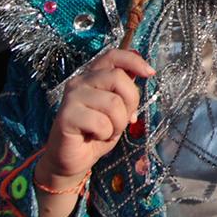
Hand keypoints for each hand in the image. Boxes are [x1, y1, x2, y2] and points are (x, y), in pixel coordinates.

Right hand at [38, 48, 153, 187]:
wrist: (73, 160)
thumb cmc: (96, 133)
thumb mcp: (118, 110)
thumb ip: (125, 92)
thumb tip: (144, 73)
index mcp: (92, 76)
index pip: (113, 56)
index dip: (133, 61)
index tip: (150, 73)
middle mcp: (80, 81)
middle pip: (118, 78)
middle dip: (130, 102)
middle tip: (123, 120)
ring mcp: (72, 97)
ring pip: (113, 102)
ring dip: (118, 123)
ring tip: (106, 131)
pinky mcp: (66, 116)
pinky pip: (101, 122)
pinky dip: (105, 134)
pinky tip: (94, 137)